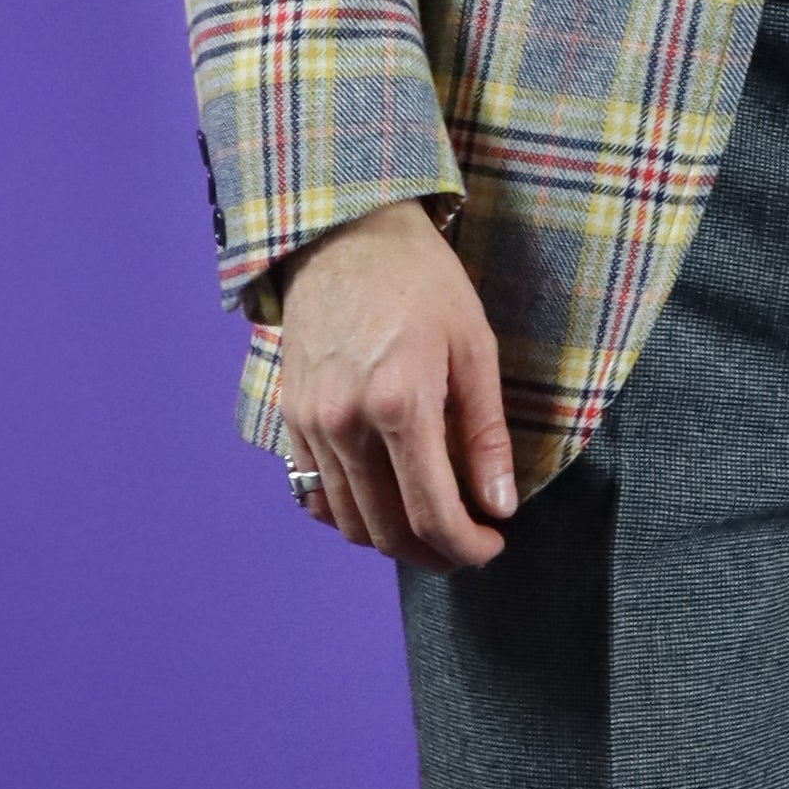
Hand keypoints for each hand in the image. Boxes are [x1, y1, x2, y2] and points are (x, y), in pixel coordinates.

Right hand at [272, 200, 518, 567]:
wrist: (346, 234)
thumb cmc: (420, 281)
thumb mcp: (475, 348)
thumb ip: (486, 435)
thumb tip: (499, 505)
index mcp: (399, 405)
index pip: (432, 514)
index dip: (467, 548)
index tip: (491, 547)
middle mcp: (345, 423)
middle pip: (386, 531)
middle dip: (434, 554)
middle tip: (467, 546)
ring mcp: (309, 423)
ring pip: (348, 522)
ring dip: (392, 541)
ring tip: (430, 527)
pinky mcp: (289, 417)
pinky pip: (313, 493)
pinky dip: (349, 515)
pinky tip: (382, 504)